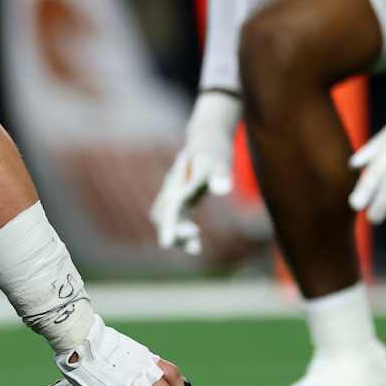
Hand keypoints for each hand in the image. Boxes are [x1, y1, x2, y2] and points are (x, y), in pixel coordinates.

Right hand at [150, 91, 241, 254]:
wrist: (206, 137)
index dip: (168, 225)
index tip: (168, 243)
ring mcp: (174, 193)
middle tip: (195, 246)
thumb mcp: (221, 160)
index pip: (170, 206)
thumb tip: (224, 189)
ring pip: (166, 218)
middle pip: (162, 215)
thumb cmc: (214, 150)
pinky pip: (174, 218)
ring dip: (177, 235)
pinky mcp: (180, 198)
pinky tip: (197, 243)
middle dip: (174, 232)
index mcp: (180, 181)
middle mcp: (172, 188)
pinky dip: (182, 232)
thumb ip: (222, 174)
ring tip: (196, 248)